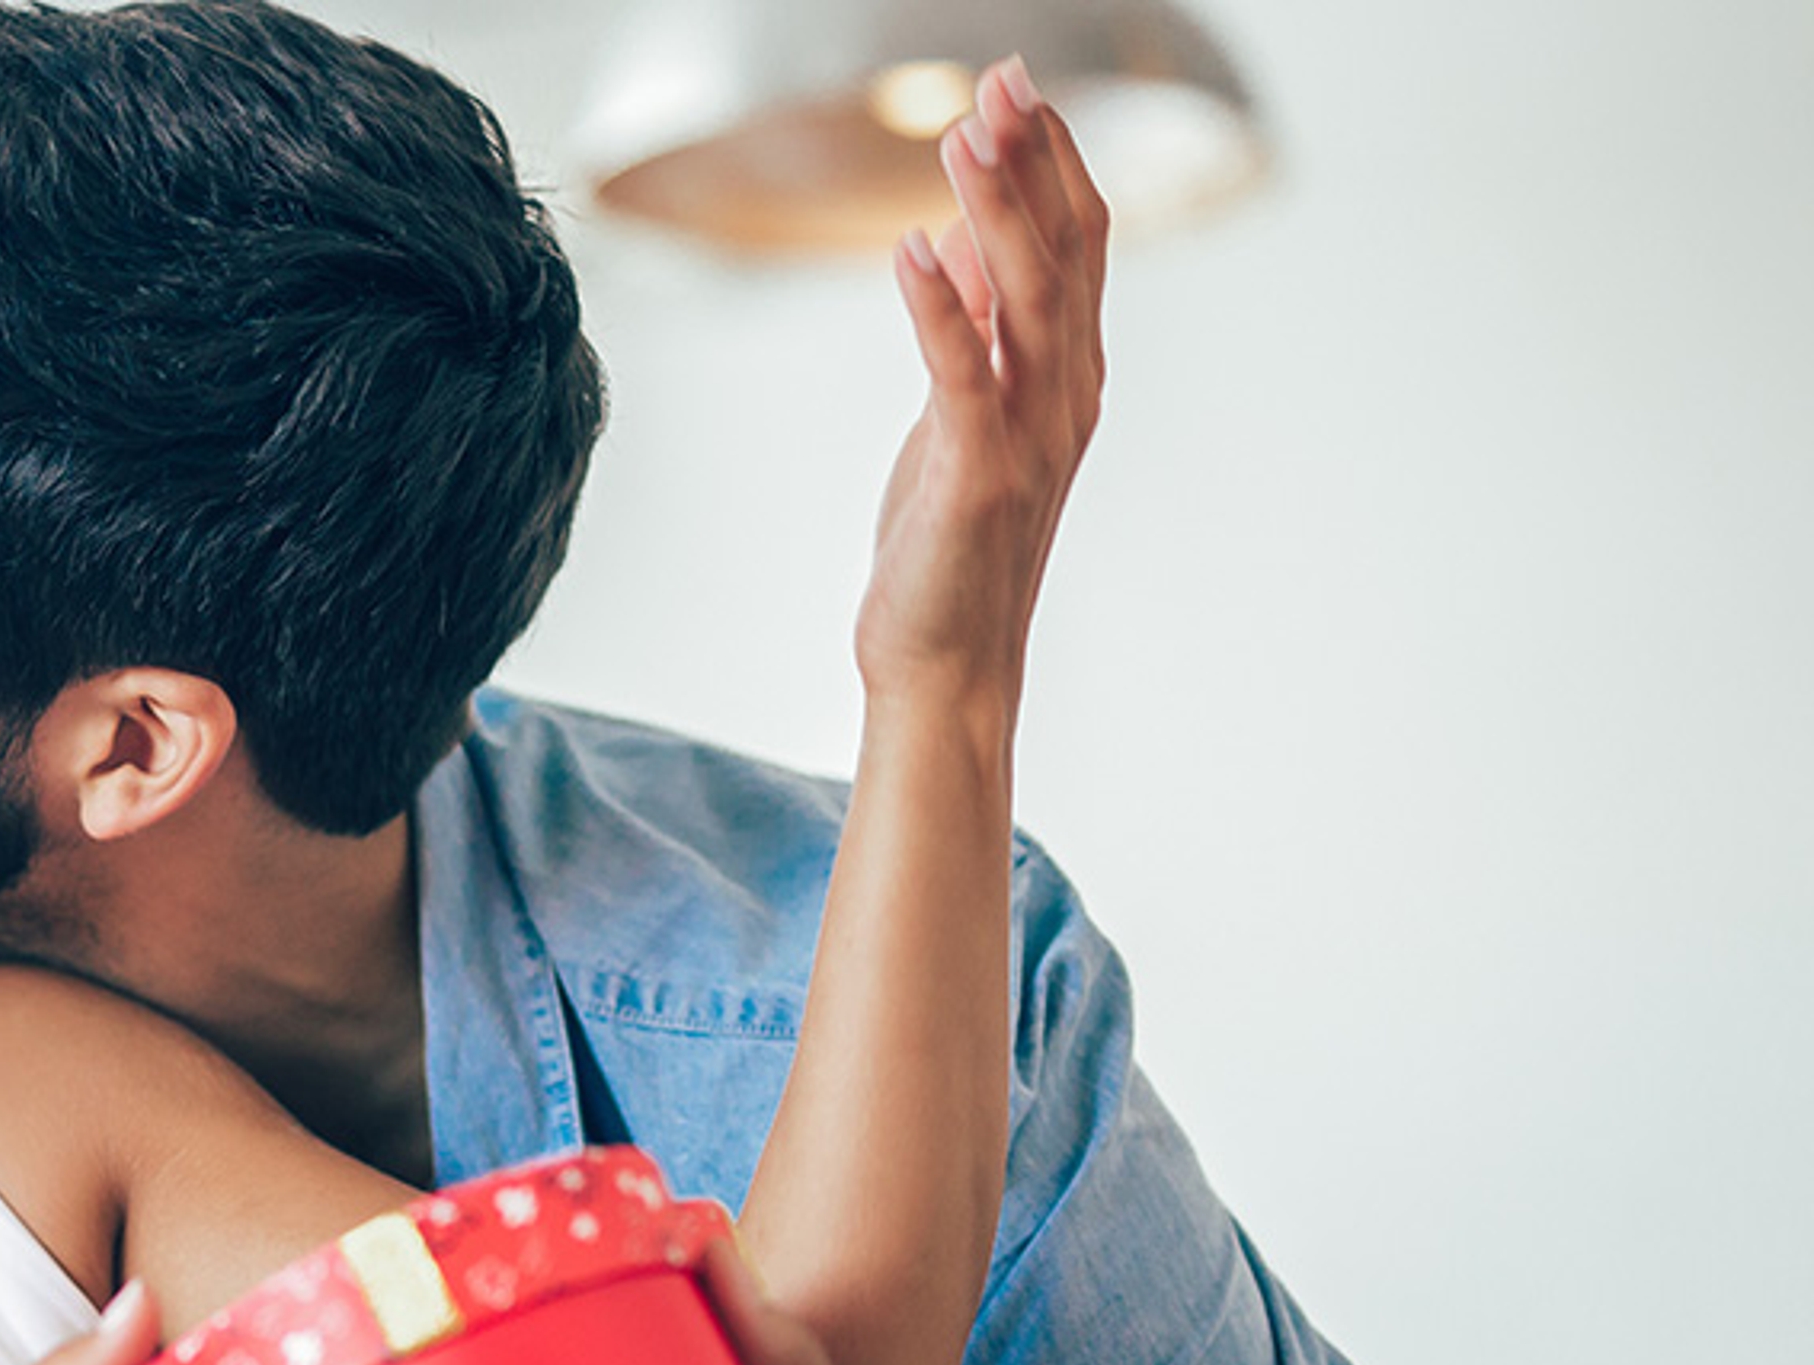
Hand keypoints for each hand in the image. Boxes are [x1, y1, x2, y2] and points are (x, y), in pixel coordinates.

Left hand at [854, 57, 1110, 738]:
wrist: (943, 662)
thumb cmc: (947, 543)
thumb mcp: (958, 413)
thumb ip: (971, 325)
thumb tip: (963, 233)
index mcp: (1066, 374)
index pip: (1076, 243)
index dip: (1051, 160)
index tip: (1016, 86)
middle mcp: (1065, 394)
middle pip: (1064, 252)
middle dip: (1034, 160)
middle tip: (1001, 79)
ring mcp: (1028, 435)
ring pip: (1024, 299)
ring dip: (995, 211)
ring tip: (963, 135)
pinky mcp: (975, 475)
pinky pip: (961, 375)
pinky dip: (938, 307)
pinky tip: (911, 248)